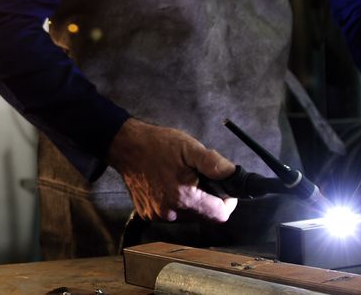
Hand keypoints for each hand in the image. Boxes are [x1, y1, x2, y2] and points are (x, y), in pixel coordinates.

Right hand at [107, 118, 237, 221]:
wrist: (125, 146)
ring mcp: (157, 215)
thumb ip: (214, 164)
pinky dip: (175, 202)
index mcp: (184, 198)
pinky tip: (167, 184)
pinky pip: (172, 214)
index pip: (220, 215)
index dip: (227, 202)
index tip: (223, 188)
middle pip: (204, 216)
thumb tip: (235, 175)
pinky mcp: (147, 214)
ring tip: (182, 178)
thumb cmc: (158, 144)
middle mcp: (170, 212)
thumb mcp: (190, 148)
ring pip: (188, 216)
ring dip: (192, 201)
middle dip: (208, 199)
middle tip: (200, 178)